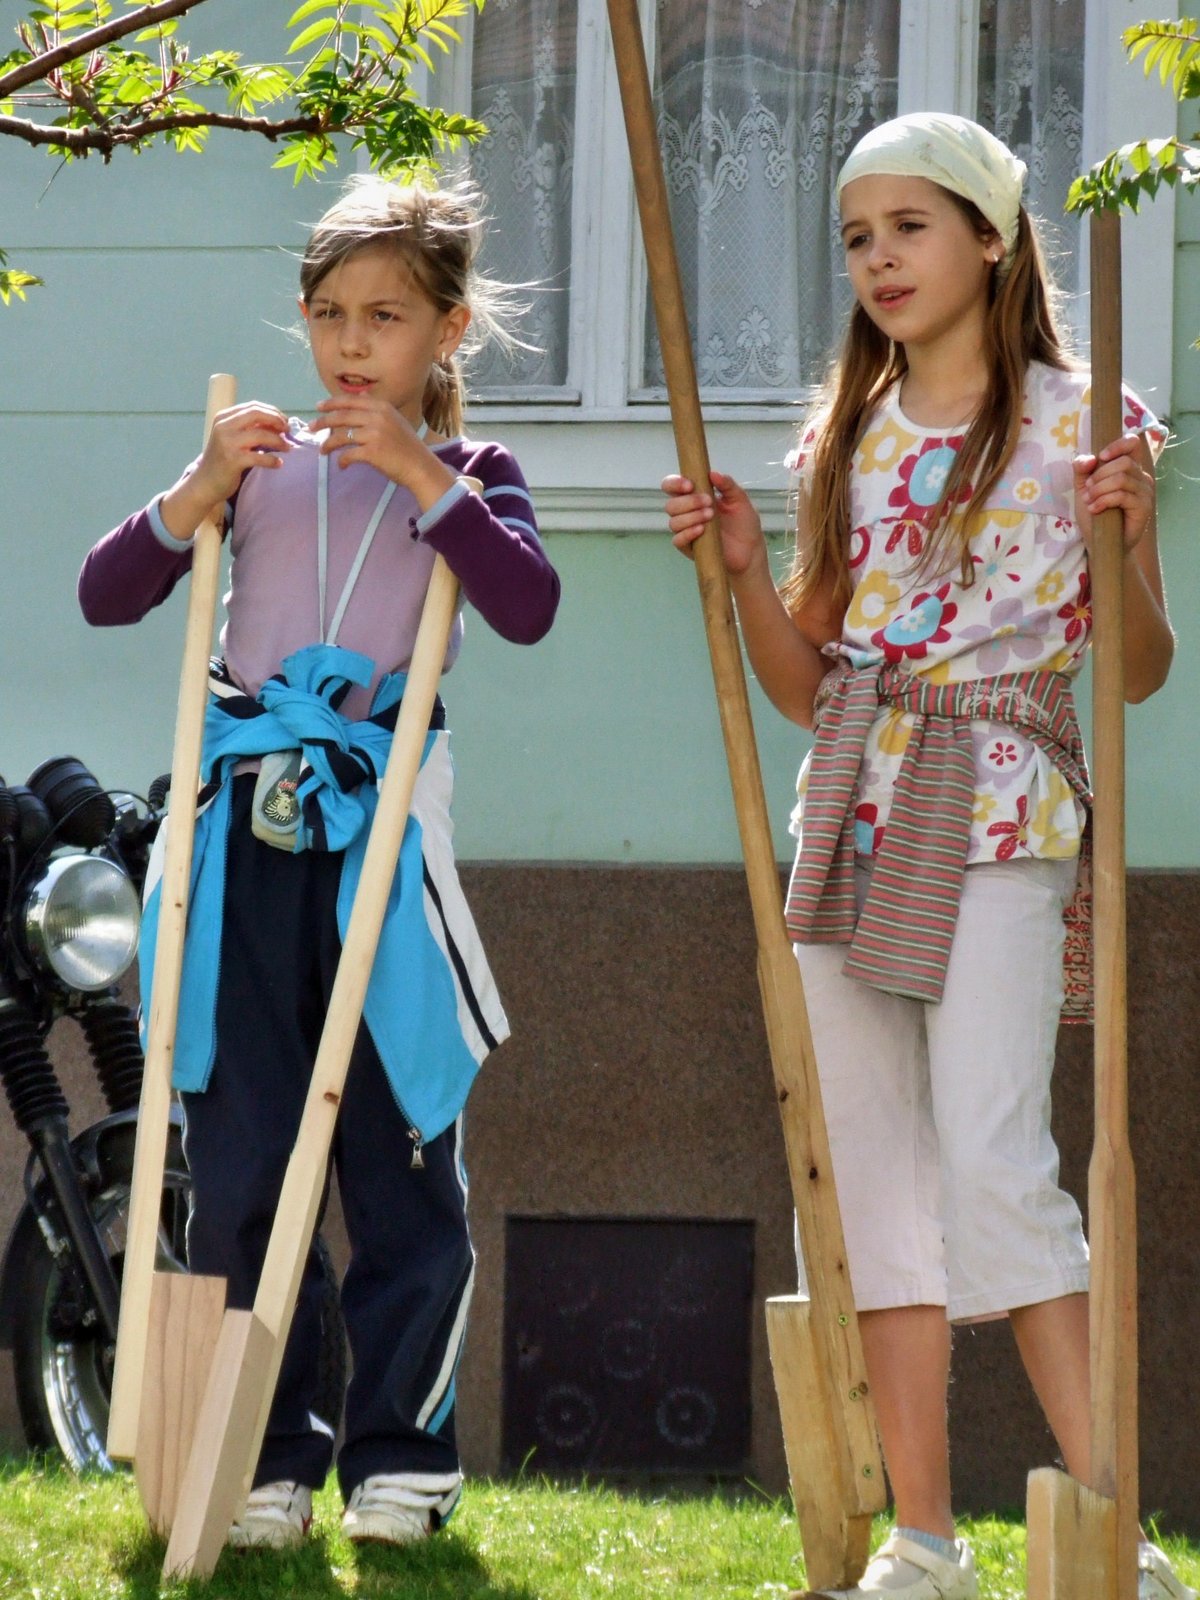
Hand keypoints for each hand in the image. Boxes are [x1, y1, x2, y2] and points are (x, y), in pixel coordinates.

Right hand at [189, 403, 290, 504]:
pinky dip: (272, 460)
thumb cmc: (224, 459)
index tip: (284, 422)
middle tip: (288, 432)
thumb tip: (278, 422)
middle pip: (257, 414)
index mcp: (224, 417)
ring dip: (278, 441)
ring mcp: (227, 443)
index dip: (273, 412)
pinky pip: (260, 457)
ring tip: (287, 448)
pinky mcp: (233, 460)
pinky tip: (279, 464)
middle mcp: (224, 426)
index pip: (253, 407)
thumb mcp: (233, 437)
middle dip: (277, 421)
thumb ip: (250, 428)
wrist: (206, 482)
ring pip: (261, 434)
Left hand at [311, 394, 451, 497]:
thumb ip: (377, 409)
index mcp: (382, 407)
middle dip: (322, 422)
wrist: (421, 467)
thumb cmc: (408, 447)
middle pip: (341, 416)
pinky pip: (348, 455)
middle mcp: (377, 417)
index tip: (319, 407)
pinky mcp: (372, 452)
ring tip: (322, 451)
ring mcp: (374, 434)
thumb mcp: (395, 420)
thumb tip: (360, 396)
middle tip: (311, 428)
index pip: (350, 401)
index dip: (331, 403)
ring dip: (328, 444)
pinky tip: (341, 465)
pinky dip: (342, 461)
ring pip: (341, 436)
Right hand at [661, 468, 767, 579]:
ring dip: (691, 517)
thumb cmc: (744, 523)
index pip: (672, 487)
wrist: (751, 549)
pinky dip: (688, 533)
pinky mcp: (689, 548)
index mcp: (694, 497)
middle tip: (709, 502)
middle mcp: (686, 513)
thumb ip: (727, 485)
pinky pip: (677, 540)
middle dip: (689, 502)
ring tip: (710, 516)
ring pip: (673, 522)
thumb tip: (713, 473)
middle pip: (671, 505)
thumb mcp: (739, 499)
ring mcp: (686, 531)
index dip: (675, 484)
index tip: (690, 485)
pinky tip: (702, 530)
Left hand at [1073, 434, 1155, 554]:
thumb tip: (1089, 458)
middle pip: (1123, 462)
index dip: (1118, 445)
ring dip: (1099, 489)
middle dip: (1100, 475)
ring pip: (1121, 479)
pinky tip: (1095, 509)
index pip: (1132, 444)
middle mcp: (1141, 478)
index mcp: (1129, 469)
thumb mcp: (1083, 489)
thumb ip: (1082, 470)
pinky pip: (1123, 495)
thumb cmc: (1095, 514)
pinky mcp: (1144, 507)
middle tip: (1088, 491)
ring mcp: (1145, 492)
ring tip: (1089, 501)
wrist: (1101, 543)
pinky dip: (1103, 500)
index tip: (1101, 457)